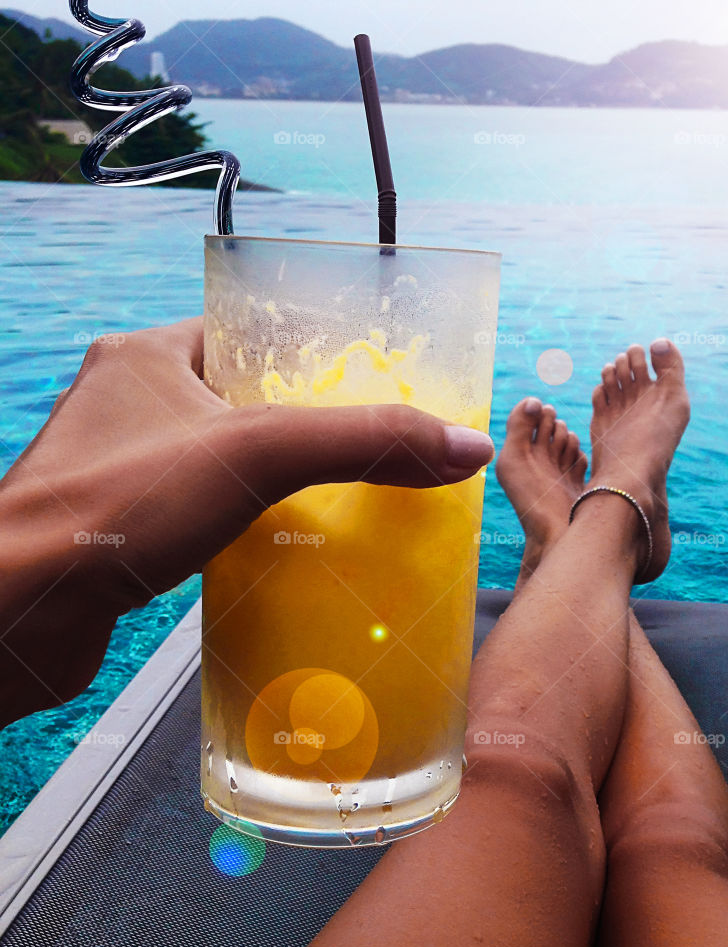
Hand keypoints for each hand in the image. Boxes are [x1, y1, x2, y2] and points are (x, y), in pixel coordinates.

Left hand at [0, 318, 493, 725]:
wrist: (18, 610)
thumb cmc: (112, 511)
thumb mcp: (258, 453)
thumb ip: (364, 441)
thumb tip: (464, 443)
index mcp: (150, 356)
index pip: (248, 336)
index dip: (310, 357)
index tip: (366, 385)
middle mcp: (129, 405)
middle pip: (243, 405)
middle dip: (304, 433)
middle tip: (369, 457)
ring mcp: (121, 470)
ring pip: (222, 467)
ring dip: (276, 489)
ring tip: (343, 510)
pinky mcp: (122, 533)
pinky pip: (201, 518)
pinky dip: (243, 533)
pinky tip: (284, 558)